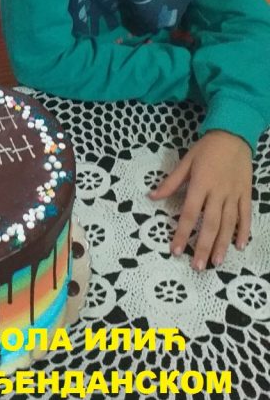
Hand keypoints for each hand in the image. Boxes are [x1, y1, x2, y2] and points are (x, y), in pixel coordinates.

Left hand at [149, 130, 251, 269]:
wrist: (234, 134)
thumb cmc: (207, 148)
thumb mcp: (186, 161)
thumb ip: (171, 182)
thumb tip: (152, 196)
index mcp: (201, 184)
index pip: (189, 213)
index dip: (182, 232)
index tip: (175, 250)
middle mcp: (218, 192)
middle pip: (210, 223)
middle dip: (203, 246)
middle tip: (198, 266)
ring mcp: (234, 194)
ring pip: (229, 223)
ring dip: (222, 243)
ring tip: (217, 262)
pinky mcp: (247, 193)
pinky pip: (246, 214)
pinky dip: (243, 230)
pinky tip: (239, 246)